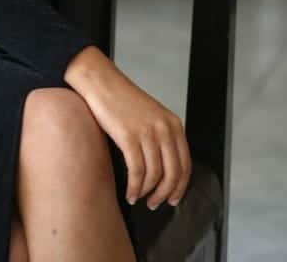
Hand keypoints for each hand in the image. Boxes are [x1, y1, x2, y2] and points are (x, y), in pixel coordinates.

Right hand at [81, 64, 191, 209]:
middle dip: (164, 194)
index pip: (185, 164)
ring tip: (138, 198)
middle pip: (172, 173)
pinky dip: (134, 187)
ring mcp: (147, 132)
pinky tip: (129, 193)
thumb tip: (163, 170)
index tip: (173, 198)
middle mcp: (164, 128)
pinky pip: (136, 172)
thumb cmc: (122, 100)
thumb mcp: (151, 116)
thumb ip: (161, 137)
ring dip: (146, 193)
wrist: (101, 82)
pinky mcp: (128, 137)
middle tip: (155, 204)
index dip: (180, 186)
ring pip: (154, 176)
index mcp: (173, 123)